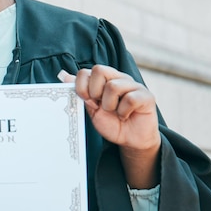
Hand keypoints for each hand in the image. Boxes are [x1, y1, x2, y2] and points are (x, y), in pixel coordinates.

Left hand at [58, 65, 160, 187]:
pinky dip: (124, 112)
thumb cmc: (111, 123)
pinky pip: (130, 99)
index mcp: (104, 80)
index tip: (86, 100)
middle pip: (99, 70)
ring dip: (109, 105)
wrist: (130, 140)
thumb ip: (81, 92)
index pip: (86, 71)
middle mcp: (119, 78)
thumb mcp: (92, 109)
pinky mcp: (146, 96)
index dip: (81, 86)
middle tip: (100, 105)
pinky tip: (125, 116)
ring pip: (113, 86)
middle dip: (94, 91)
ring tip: (114, 112)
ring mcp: (134, 85)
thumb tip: (63, 75)